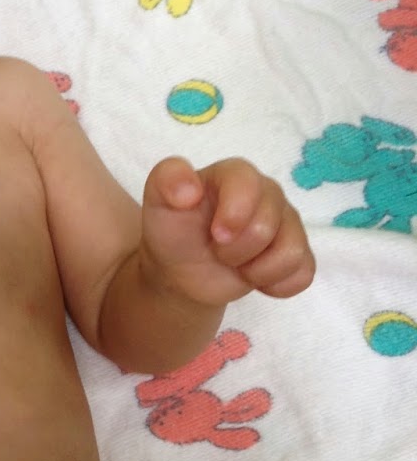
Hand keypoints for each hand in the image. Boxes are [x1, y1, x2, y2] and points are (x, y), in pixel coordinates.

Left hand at [141, 156, 314, 305]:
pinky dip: (276, 286)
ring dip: (255, 270)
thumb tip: (190, 190)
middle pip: (268, 226)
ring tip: (235, 263)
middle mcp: (267, 193)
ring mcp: (286, 223)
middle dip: (236, 250)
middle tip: (217, 250)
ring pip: (291, 252)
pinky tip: (254, 278)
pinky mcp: (298, 252)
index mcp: (235, 175)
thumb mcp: (157, 202)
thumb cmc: (174, 230)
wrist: (182, 269)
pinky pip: (304, 274)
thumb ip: (167, 181)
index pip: (248, 183)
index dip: (234, 214)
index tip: (216, 235)